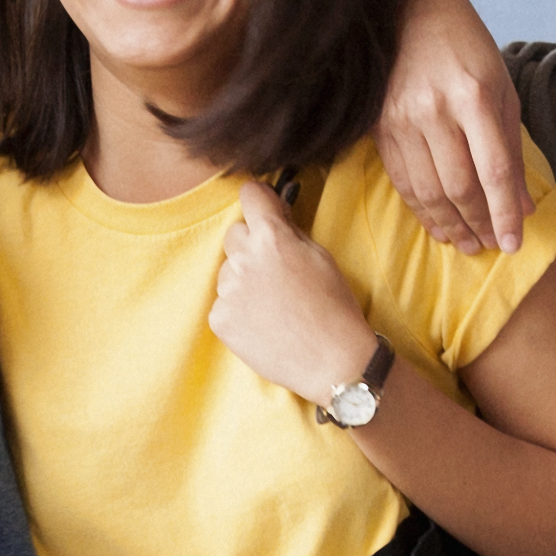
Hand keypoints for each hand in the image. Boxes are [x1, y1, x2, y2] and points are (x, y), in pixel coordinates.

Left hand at [207, 183, 381, 404]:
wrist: (332, 361)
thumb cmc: (334, 308)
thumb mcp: (321, 257)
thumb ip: (291, 230)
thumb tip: (274, 211)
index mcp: (271, 238)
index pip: (250, 194)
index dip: (259, 201)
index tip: (263, 209)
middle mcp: (244, 260)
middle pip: (235, 235)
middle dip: (252, 245)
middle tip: (276, 270)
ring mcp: (228, 291)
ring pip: (228, 272)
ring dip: (244, 280)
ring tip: (273, 304)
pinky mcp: (220, 319)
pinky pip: (224, 303)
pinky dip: (238, 310)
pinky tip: (263, 323)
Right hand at [376, 0, 526, 255]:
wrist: (408, 14)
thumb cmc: (465, 49)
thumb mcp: (501, 88)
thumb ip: (511, 146)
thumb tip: (522, 204)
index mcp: (475, 95)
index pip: (495, 169)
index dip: (505, 212)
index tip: (513, 243)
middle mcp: (436, 109)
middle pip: (461, 186)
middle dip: (479, 224)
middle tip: (490, 246)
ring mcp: (402, 119)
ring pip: (429, 191)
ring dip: (451, 225)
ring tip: (467, 244)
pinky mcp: (379, 126)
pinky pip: (403, 181)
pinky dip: (422, 210)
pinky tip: (437, 226)